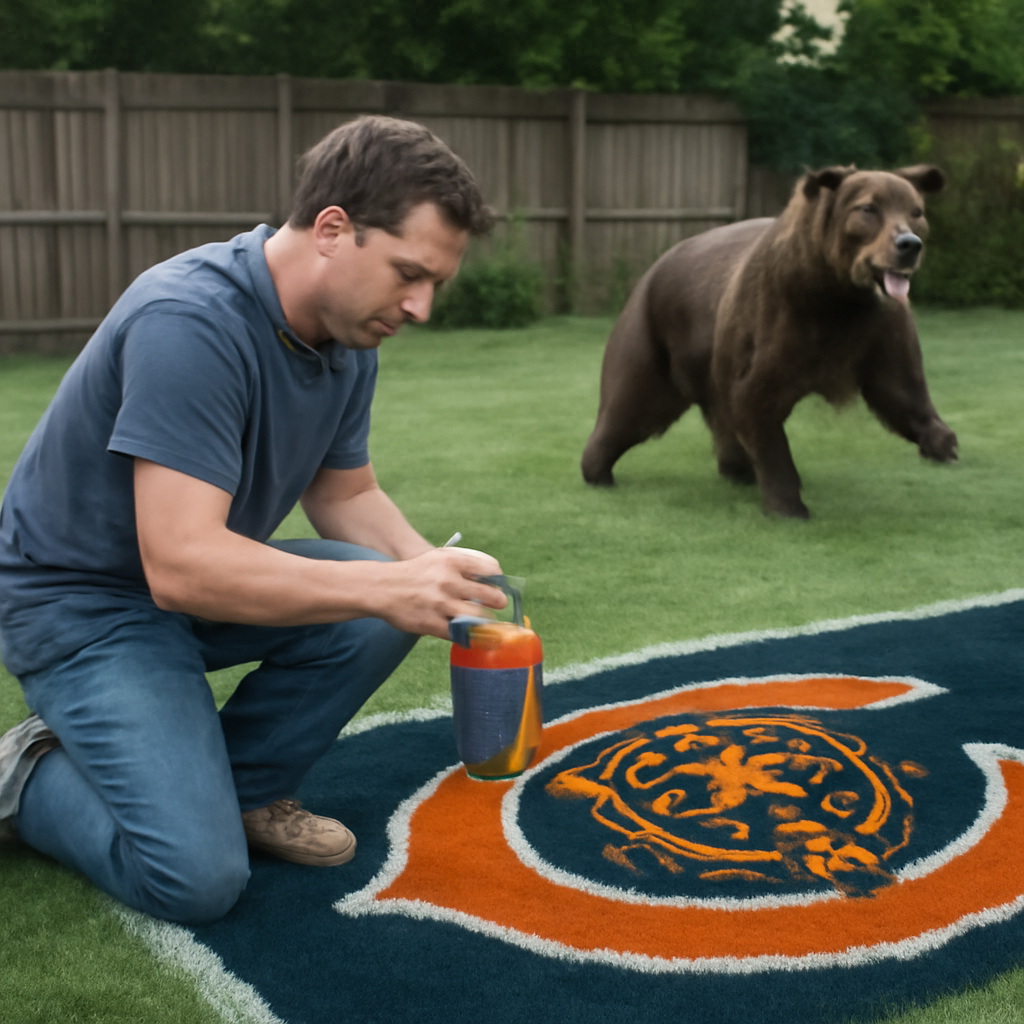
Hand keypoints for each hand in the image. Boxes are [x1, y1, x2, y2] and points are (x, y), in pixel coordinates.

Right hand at [371, 547, 507, 639]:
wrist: (382, 588)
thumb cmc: (417, 573)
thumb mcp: (439, 558)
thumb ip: (464, 564)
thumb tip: (494, 579)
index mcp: (452, 561)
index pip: (491, 570)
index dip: (499, 580)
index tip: (498, 586)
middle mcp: (448, 581)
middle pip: (490, 596)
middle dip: (498, 602)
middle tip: (497, 604)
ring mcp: (440, 604)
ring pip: (478, 617)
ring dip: (486, 621)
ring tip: (485, 619)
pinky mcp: (431, 623)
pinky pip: (460, 633)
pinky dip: (468, 634)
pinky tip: (469, 631)